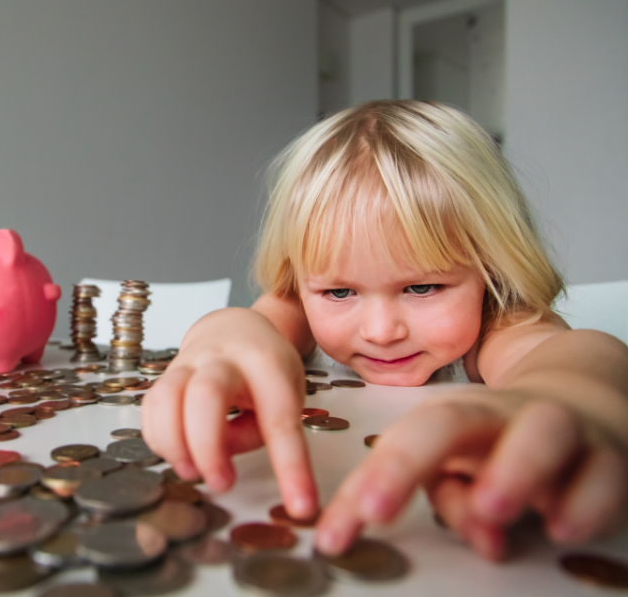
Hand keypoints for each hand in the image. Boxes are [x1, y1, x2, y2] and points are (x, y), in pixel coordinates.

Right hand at [141, 308, 318, 518]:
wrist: (232, 328)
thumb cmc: (265, 367)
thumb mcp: (286, 392)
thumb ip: (260, 430)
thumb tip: (220, 459)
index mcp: (267, 364)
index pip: (279, 418)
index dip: (290, 466)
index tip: (301, 507)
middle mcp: (223, 358)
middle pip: (206, 394)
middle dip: (208, 446)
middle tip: (220, 484)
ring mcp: (188, 364)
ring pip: (167, 397)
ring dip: (175, 444)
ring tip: (191, 473)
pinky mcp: (164, 376)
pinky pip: (150, 407)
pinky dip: (158, 439)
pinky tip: (176, 456)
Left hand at [315, 390, 627, 559]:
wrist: (585, 397)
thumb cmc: (506, 441)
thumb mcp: (467, 466)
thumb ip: (454, 495)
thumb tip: (478, 533)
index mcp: (452, 419)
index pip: (397, 446)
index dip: (364, 487)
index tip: (333, 535)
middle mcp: (499, 416)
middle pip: (447, 423)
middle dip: (405, 465)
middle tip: (374, 512)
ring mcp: (558, 428)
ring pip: (539, 431)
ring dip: (512, 468)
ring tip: (492, 508)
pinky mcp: (610, 453)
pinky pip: (603, 472)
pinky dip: (585, 500)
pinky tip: (563, 525)